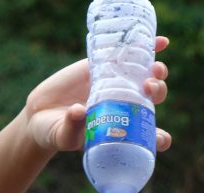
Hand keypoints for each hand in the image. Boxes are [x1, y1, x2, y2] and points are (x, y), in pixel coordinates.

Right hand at [23, 36, 171, 153]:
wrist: (42, 113)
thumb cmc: (56, 132)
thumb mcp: (63, 135)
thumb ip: (71, 127)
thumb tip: (79, 111)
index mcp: (122, 129)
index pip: (148, 136)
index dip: (160, 138)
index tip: (160, 137)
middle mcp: (125, 106)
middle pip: (153, 99)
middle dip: (158, 92)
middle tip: (148, 88)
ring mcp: (117, 85)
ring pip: (146, 76)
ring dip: (157, 72)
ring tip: (155, 68)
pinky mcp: (104, 67)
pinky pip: (129, 56)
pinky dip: (148, 48)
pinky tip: (162, 42)